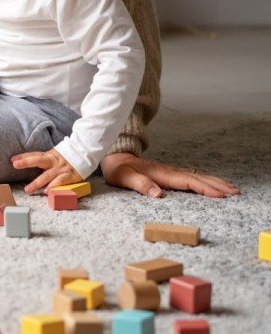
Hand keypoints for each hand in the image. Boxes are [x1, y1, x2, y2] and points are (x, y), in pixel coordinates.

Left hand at [11, 149, 83, 194]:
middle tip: (15, 165)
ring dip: (37, 182)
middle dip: (27, 162)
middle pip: (39, 160)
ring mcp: (62, 168)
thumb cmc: (66, 157)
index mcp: (49, 155)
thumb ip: (41, 159)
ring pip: (48, 175)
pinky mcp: (71, 176)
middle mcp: (54, 161)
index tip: (12, 160)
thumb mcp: (53, 156)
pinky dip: (54, 186)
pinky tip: (47, 191)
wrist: (85, 153)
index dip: (23, 157)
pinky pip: (61, 181)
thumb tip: (22, 161)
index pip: (34, 155)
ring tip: (28, 190)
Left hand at [100, 152, 238, 198]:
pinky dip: (205, 180)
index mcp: (160, 174)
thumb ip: (140, 184)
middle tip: (235, 193)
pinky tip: (212, 183)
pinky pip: (191, 176)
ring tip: (232, 189)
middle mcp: (168, 171)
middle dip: (217, 185)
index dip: (204, 188)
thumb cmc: (117, 168)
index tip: (221, 195)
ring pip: (196, 175)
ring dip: (214, 181)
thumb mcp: (123, 177)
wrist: (113, 154)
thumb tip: (158, 194)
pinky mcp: (168, 173)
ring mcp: (169, 171)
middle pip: (197, 177)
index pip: (187, 181)